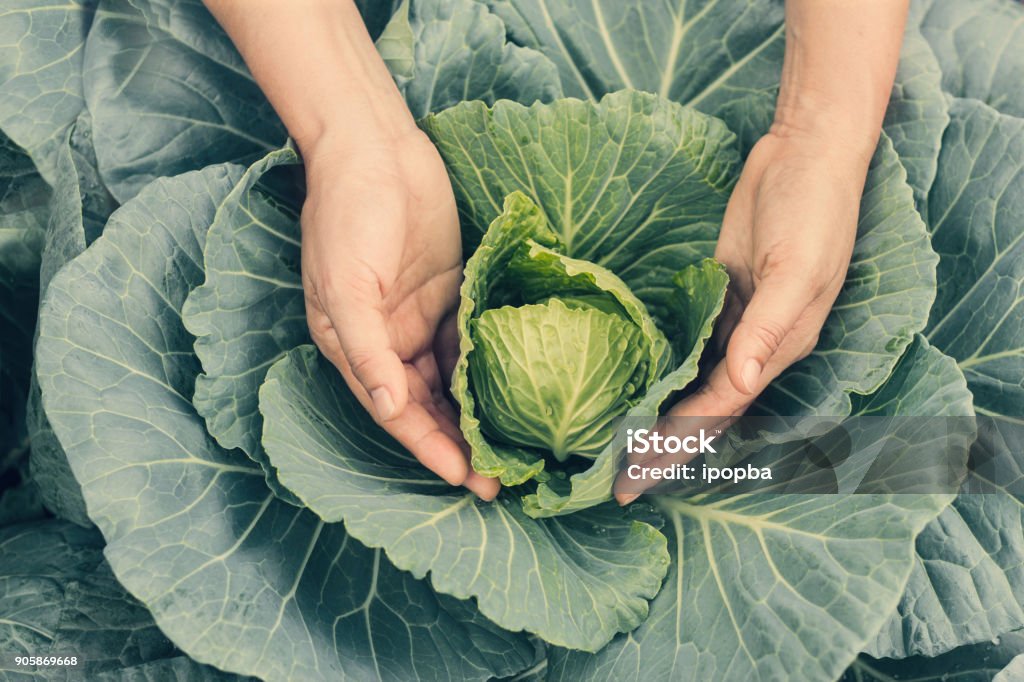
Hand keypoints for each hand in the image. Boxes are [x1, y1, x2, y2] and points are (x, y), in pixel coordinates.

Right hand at [301, 128, 498, 499]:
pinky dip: (488, 368)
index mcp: (355, 347)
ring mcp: (421, 318)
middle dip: (460, 445)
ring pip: (453, 381)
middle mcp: (388, 341)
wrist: (376, 150)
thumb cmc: (349, 214)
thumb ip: (366, 349)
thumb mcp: (345, 285)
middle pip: (428, 407)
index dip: (429, 448)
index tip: (464, 478)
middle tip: (498, 482)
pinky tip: (517, 392)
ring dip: (478, 415)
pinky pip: (471, 341)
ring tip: (513, 450)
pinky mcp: (452, 292)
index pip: (397, 412)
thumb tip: (389, 408)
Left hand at [614, 129, 869, 504]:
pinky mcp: (717, 297)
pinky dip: (664, 372)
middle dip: (661, 450)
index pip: (716, 413)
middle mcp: (754, 347)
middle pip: (700, 412)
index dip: (674, 447)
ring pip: (691, 385)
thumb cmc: (812, 211)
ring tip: (619, 450)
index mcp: (776, 350)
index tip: (634, 477)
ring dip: (659, 418)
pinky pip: (687, 347)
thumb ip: (767, 326)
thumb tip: (740, 383)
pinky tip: (636, 387)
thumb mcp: (796, 268)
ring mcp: (733, 323)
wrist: (804, 157)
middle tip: (615, 485)